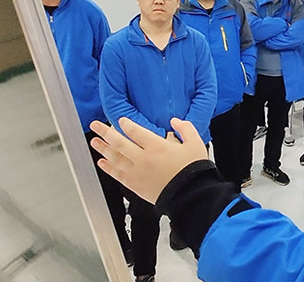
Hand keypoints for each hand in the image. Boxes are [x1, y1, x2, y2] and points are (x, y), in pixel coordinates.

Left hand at [90, 117, 208, 203]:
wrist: (191, 196)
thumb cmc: (194, 171)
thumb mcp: (196, 144)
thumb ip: (185, 129)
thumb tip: (175, 121)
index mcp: (157, 146)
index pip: (136, 132)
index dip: (127, 125)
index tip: (121, 121)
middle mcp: (143, 158)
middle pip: (119, 143)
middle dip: (105, 132)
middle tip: (95, 125)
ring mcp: (137, 173)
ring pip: (115, 158)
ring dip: (103, 149)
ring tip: (94, 141)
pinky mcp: (135, 186)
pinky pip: (117, 175)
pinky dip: (108, 168)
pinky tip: (102, 163)